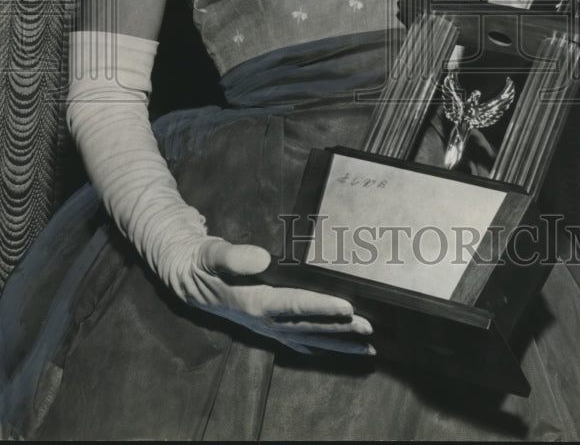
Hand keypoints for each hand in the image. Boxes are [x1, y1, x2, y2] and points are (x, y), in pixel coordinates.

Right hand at [181, 237, 374, 355]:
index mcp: (252, 301)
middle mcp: (263, 320)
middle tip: (370, 327)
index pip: (292, 305)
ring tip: (367, 344)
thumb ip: (234, 257)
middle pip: (308, 326)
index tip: (347, 306)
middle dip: (340, 328)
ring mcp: (266, 328)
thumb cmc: (202, 262)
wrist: (187, 279)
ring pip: (309, 338)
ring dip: (339, 342)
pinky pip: (299, 342)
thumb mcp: (212, 254)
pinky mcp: (268, 328)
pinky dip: (322, 346)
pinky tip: (339, 349)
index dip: (321, 306)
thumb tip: (261, 259)